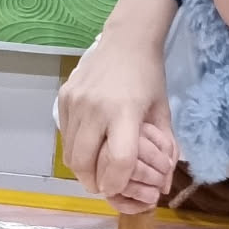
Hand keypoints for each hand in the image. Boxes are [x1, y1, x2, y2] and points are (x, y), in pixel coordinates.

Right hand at [58, 0, 177, 202]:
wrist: (126, 40)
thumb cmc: (149, 76)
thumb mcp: (163, 110)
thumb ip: (165, 148)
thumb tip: (165, 184)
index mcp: (124, 111)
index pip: (117, 160)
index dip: (117, 183)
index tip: (118, 189)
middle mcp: (94, 108)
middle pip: (83, 163)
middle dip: (93, 182)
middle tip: (103, 186)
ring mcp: (75, 102)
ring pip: (69, 153)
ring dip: (81, 168)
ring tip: (95, 170)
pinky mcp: (63, 98)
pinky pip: (64, 135)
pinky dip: (74, 148)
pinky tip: (88, 146)